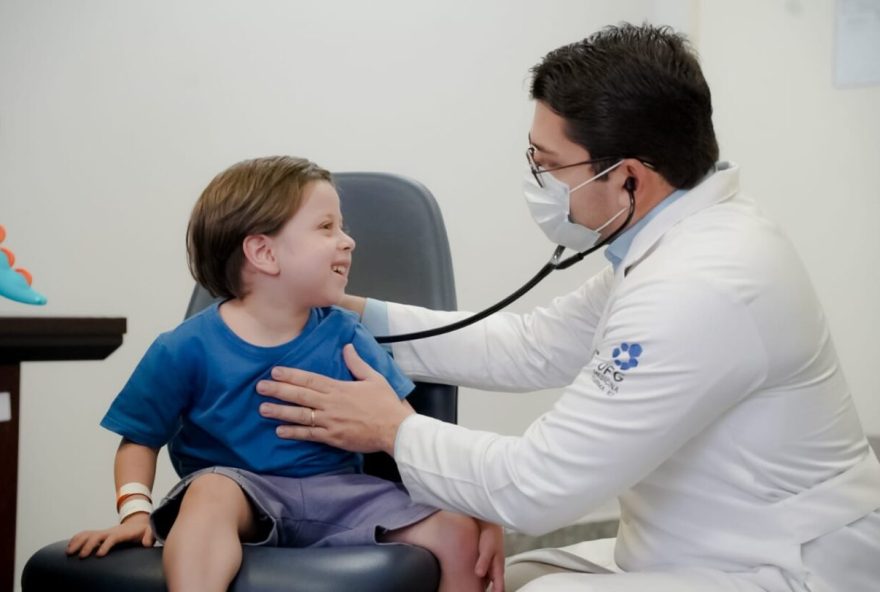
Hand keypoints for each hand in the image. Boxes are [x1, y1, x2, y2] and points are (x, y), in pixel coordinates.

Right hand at [66, 513, 153, 557]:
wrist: (137, 522)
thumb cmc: (143, 530)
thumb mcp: (149, 531)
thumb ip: (149, 535)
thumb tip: (146, 544)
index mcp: (121, 533)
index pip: (112, 538)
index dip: (105, 545)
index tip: (99, 555)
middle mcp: (110, 532)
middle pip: (96, 536)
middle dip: (88, 545)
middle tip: (81, 557)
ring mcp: (103, 532)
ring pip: (88, 534)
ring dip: (77, 542)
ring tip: (69, 552)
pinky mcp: (99, 534)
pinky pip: (85, 534)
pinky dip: (76, 539)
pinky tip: (69, 546)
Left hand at [257, 343, 414, 454]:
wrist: (394, 429)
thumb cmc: (385, 403)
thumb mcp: (373, 378)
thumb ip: (357, 363)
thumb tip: (347, 347)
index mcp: (339, 388)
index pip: (310, 379)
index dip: (291, 375)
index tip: (275, 371)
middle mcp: (330, 404)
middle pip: (300, 395)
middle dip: (278, 390)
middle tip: (260, 387)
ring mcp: (329, 421)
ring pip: (300, 415)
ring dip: (280, 411)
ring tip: (262, 409)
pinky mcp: (332, 437)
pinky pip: (309, 434)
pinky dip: (294, 432)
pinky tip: (280, 431)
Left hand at [475, 520, 504, 591]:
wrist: (489, 523)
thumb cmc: (490, 535)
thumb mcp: (487, 548)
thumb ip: (483, 561)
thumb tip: (479, 573)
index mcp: (498, 567)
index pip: (499, 586)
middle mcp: (496, 568)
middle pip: (496, 585)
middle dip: (494, 591)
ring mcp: (492, 566)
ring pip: (491, 580)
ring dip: (487, 586)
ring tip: (481, 591)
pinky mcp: (486, 562)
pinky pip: (486, 574)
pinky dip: (483, 579)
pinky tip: (476, 581)